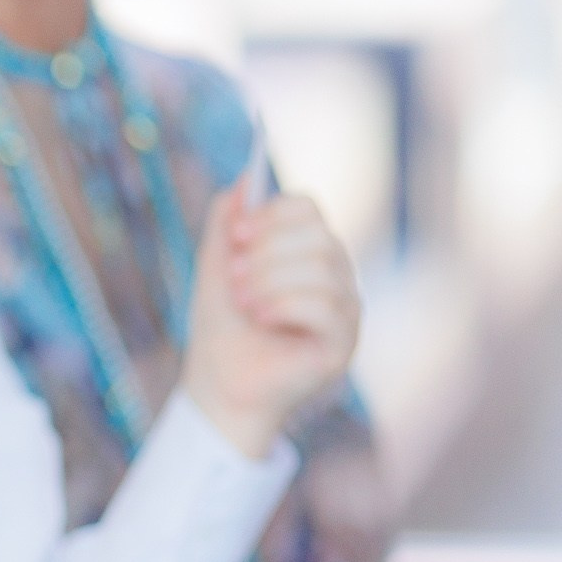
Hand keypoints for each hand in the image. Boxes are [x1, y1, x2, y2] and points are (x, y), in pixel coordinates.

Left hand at [180, 187, 360, 458]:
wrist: (218, 383)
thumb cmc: (221, 325)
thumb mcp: (215, 266)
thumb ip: (226, 223)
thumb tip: (243, 178)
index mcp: (307, 250)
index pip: (307, 208)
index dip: (270, 214)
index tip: (236, 236)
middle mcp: (335, 275)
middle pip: (317, 234)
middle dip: (267, 251)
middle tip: (235, 276)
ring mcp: (346, 309)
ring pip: (322, 267)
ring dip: (270, 281)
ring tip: (244, 302)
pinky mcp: (345, 344)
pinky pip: (329, 306)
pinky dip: (286, 305)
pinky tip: (261, 318)